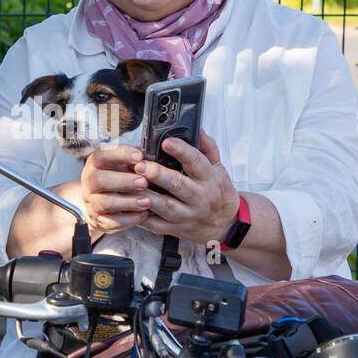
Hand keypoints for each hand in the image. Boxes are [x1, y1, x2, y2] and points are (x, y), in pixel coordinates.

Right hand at [79, 143, 150, 238]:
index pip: (102, 154)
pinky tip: (143, 215)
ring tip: (147, 201)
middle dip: (124, 181)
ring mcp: (92, 202)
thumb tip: (151, 158)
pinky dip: (128, 219)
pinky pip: (111, 222)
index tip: (139, 156)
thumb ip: (133, 161)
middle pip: (100, 180)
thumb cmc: (116, 178)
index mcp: (95, 163)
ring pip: (105, 202)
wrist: (100, 203)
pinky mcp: (99, 219)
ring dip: (128, 202)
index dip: (120, 154)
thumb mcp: (122, 165)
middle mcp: (90, 181)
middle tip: (144, 182)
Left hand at [133, 131, 238, 246]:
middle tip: (140, 165)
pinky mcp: (177, 229)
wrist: (226, 225)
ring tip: (132, 184)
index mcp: (209, 178)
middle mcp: (199, 197)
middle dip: (158, 174)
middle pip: (178, 185)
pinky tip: (132, 206)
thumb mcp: (218, 168)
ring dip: (148, 196)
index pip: (196, 162)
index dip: (181, 151)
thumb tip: (196, 128)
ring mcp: (188, 215)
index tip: (166, 142)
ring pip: (166, 207)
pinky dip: (144, 218)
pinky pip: (158, 225)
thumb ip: (208, 148)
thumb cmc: (218, 192)